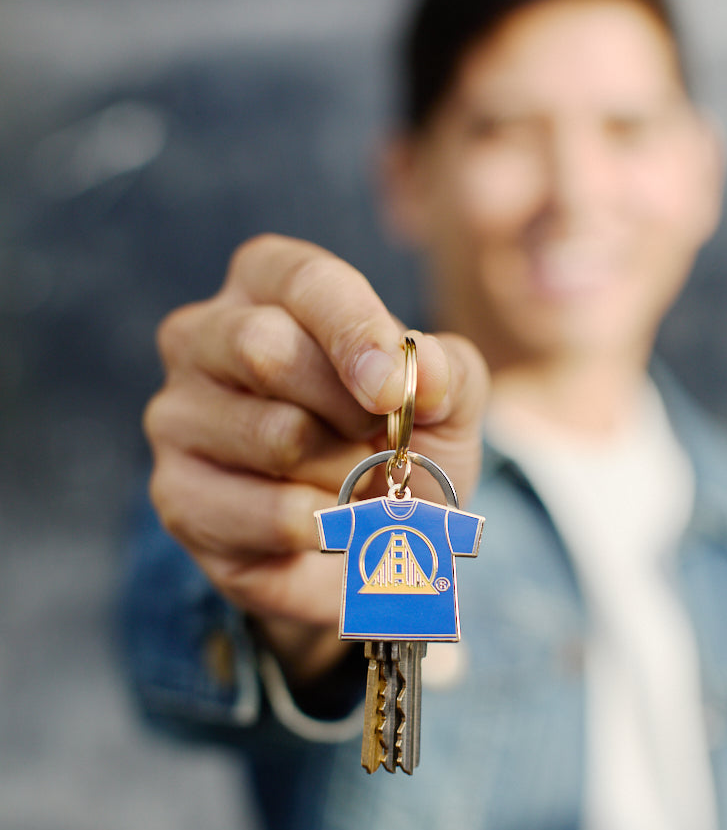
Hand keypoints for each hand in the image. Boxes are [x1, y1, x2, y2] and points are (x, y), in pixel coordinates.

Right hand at [144, 235, 488, 680]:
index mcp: (266, 283)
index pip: (304, 282)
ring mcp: (176, 417)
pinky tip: (325, 524)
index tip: (393, 388)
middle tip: (382, 441)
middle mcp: (201, 336)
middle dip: (347, 410)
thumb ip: (448, 372)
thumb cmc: (402, 449)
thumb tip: (425, 369)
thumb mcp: (446, 402)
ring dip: (344, 474)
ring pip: (274, 437)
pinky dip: (324, 528)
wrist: (374, 547)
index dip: (355, 332)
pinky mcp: (178, 496)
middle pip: (265, 349)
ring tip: (352, 482)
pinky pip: (267, 513)